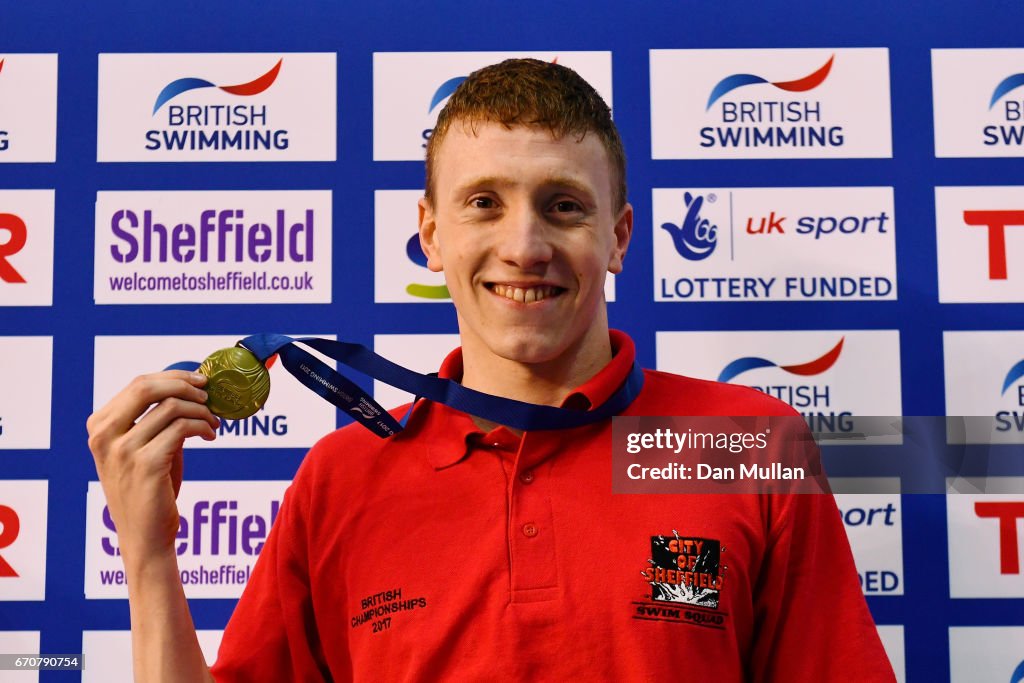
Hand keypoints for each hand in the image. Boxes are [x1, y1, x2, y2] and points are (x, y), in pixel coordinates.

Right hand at [87, 370, 219, 565]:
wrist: (145, 536)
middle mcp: (104, 436)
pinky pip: (182, 428)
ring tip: (213, 422)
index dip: (173, 377)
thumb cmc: (148, 489)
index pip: (138, 384)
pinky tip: (211, 435)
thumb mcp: (143, 447)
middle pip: (147, 387)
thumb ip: (156, 419)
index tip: (199, 380)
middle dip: (185, 384)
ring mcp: (122, 451)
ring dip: (201, 410)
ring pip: (171, 407)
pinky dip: (203, 426)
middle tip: (208, 393)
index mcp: (100, 427)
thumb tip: (190, 387)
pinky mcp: (146, 464)